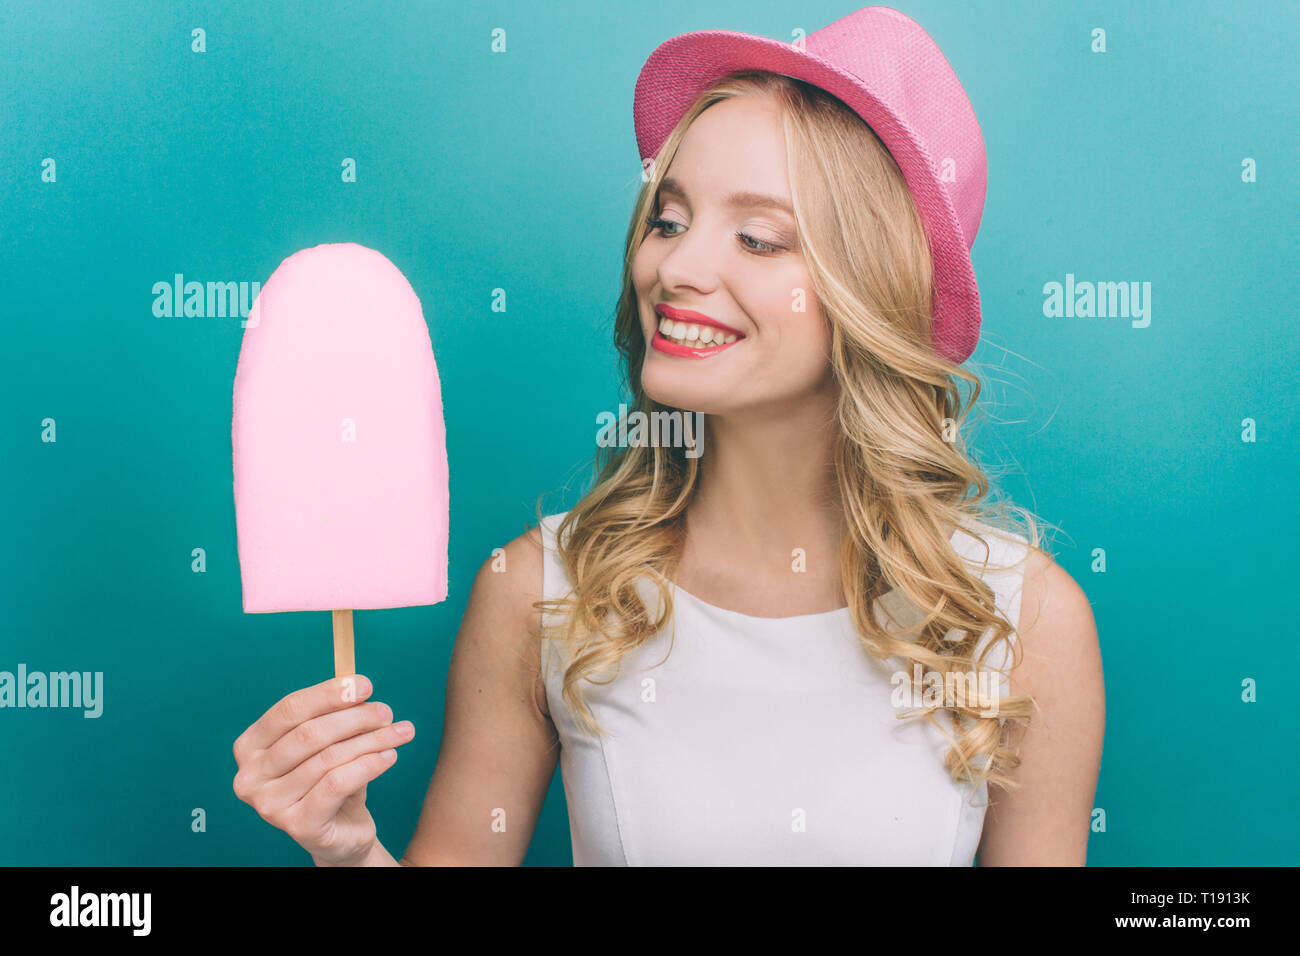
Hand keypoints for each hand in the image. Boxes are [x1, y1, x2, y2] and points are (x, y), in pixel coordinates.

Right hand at [232, 674, 414, 864]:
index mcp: (250, 746)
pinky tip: (390, 756)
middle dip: (355, 718)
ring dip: (371, 740)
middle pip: (310, 733)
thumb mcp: (330, 741)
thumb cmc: (331, 778)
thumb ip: (336, 713)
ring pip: (329, 758)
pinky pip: (338, 783)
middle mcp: (250, 776)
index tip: (365, 685)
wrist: (340, 830)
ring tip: (399, 732)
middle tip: (386, 711)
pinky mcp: (297, 825)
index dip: (328, 694)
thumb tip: (356, 685)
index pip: (289, 709)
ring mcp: (269, 804)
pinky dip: (369, 765)